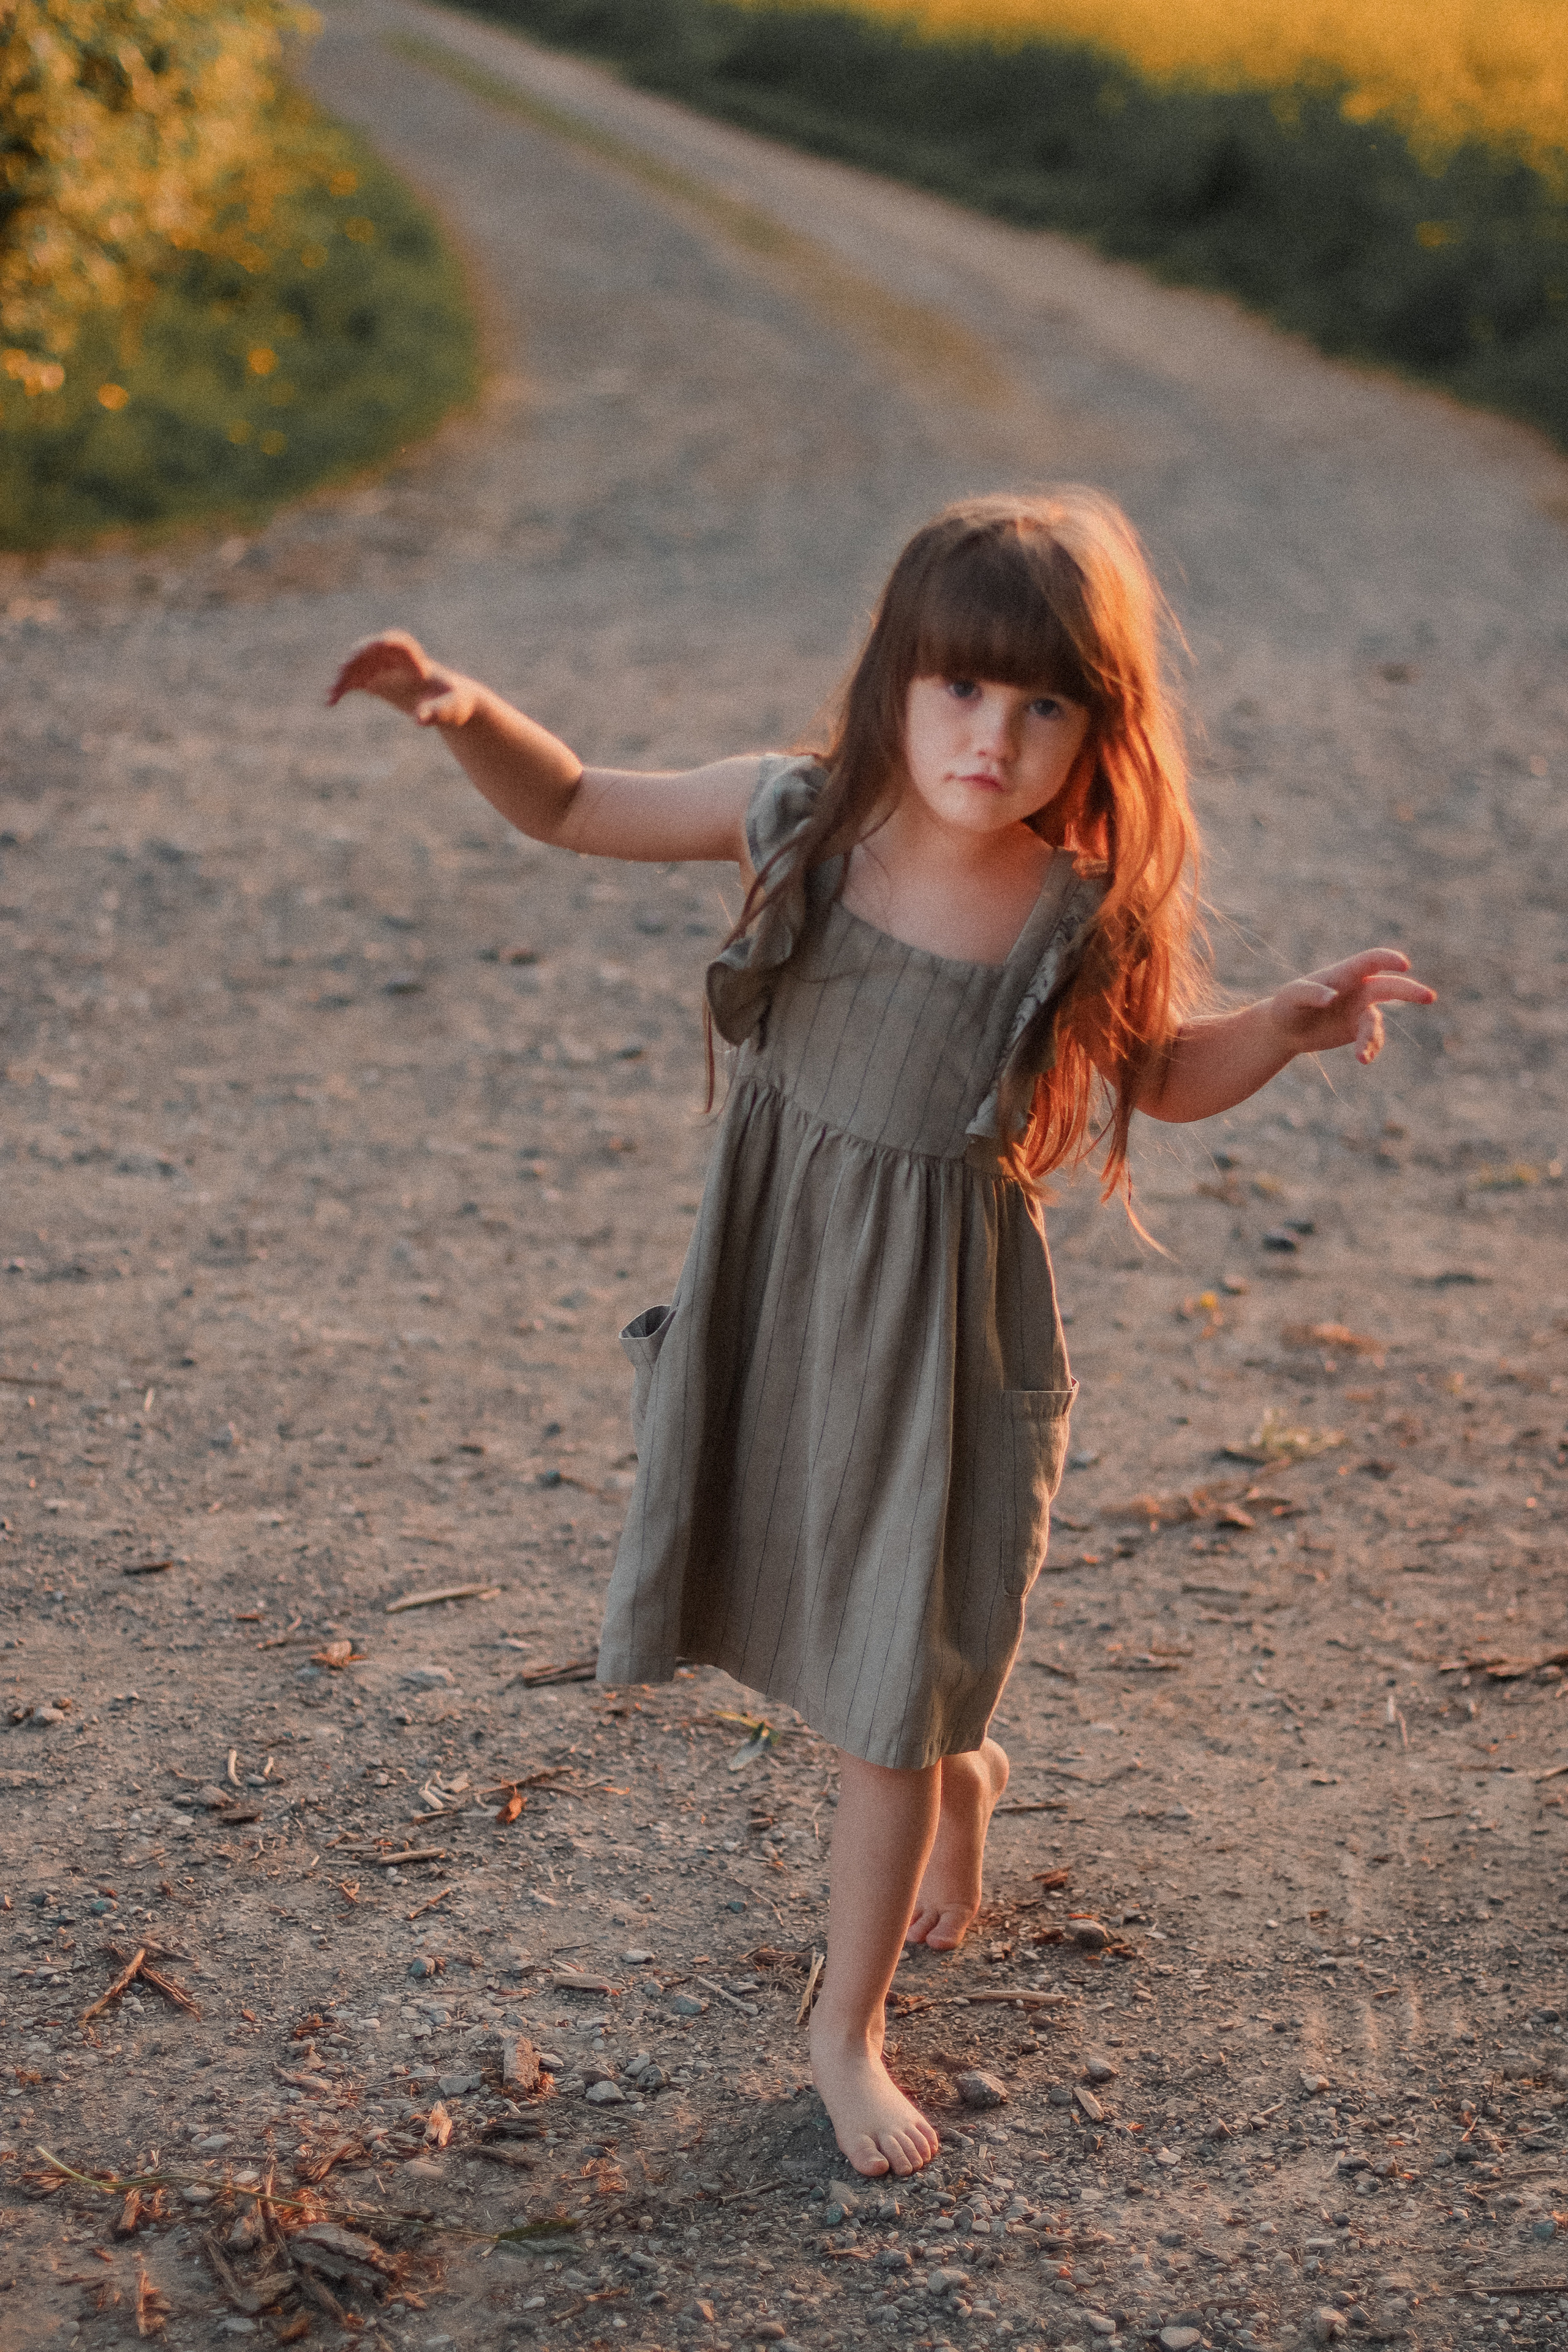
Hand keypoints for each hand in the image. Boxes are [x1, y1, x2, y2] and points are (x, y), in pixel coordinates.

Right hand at [326, 629, 481, 726]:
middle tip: (345, 673)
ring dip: (344, 678)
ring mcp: (383, 669)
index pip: (399, 643)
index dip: (386, 646)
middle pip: (371, 651)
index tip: (375, 654)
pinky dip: (342, 689)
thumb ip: (436, 713)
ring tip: (332, 696)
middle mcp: (396, 659)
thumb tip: (419, 721)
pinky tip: (330, 702)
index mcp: (417, 658)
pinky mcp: (375, 681)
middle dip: (357, 660)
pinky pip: (354, 681)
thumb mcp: (451, 709)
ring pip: (358, 666)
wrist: (449, 706)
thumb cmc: (455, 703)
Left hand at [1267, 948, 1436, 1065]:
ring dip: (1372, 1037)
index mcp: (1344, 974)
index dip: (1388, 959)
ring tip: (1361, 1056)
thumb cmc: (1287, 1005)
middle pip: (1389, 986)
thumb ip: (1310, 993)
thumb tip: (1332, 997)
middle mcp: (1358, 989)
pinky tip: (1362, 1059)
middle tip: (1429, 997)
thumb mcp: (1291, 997)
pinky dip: (1370, 1048)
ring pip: (1376, 1021)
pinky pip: (1372, 1039)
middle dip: (1409, 991)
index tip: (1404, 964)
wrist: (1284, 1030)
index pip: (1370, 961)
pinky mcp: (1358, 1030)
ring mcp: (1361, 1010)